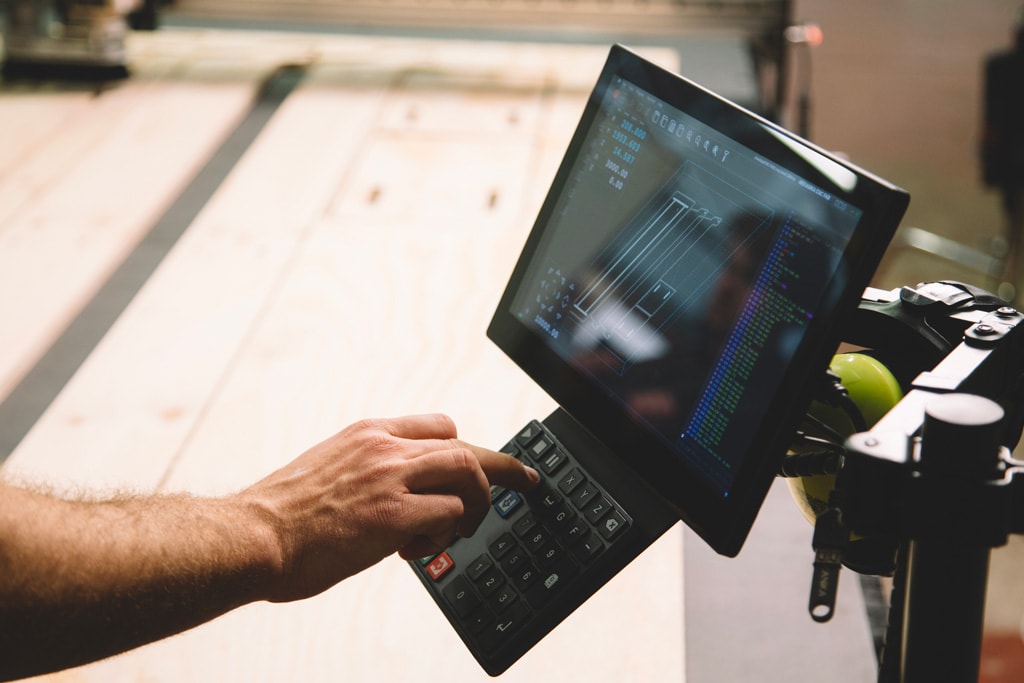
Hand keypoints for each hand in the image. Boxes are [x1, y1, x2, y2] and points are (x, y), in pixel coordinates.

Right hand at [240, 414, 538, 601]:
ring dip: (477, 503)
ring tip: (462, 528)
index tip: (489, 460)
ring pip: (469, 471)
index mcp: (368, 434)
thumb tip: (396, 495)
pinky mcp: (393, 516)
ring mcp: (391, 479)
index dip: (468, 446)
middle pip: (465, 446)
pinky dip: (447, 532)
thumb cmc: (279, 513)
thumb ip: (366, 471)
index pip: (439, 425)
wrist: (251, 536)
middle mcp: (384, 448)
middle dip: (499, 469)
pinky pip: (450, 513)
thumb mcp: (326, 468)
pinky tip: (421, 548)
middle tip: (521, 486)